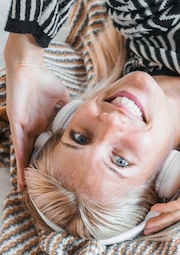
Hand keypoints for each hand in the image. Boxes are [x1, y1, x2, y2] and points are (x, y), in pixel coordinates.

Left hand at [4, 33, 69, 189]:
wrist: (29, 67)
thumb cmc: (43, 78)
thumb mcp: (62, 97)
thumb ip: (70, 107)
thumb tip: (86, 113)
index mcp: (41, 122)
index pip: (43, 144)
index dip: (45, 157)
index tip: (50, 170)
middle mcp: (31, 127)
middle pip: (31, 153)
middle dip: (31, 169)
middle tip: (32, 186)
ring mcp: (23, 126)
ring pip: (23, 153)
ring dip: (22, 170)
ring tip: (24, 187)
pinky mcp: (17, 123)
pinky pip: (18, 144)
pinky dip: (20, 158)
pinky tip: (21, 171)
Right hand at [145, 136, 179, 233]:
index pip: (178, 202)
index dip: (165, 209)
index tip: (152, 213)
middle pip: (176, 212)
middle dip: (161, 221)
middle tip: (147, 229)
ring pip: (176, 212)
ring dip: (161, 220)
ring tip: (148, 227)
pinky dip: (167, 208)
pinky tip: (156, 210)